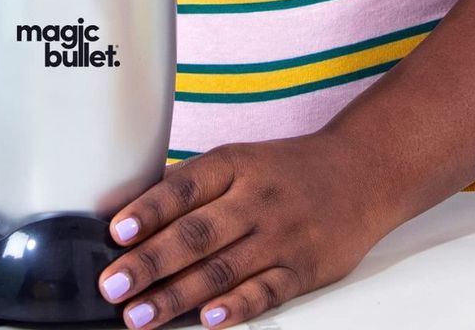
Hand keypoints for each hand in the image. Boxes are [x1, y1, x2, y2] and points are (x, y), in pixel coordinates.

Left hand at [97, 134, 391, 328]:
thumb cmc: (285, 171)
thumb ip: (192, 188)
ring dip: (177, 296)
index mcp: (234, 166)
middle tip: (112, 286)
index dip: (148, 211)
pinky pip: (266, 291)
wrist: (362, 172)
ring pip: (223, 269)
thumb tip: (130, 219)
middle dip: (150, 263)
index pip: (184, 188)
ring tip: (139, 315)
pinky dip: (236, 307)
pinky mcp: (305, 269)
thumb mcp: (239, 160)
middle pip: (197, 234)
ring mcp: (282, 236)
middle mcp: (257, 199)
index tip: (117, 232)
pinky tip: (209, 320)